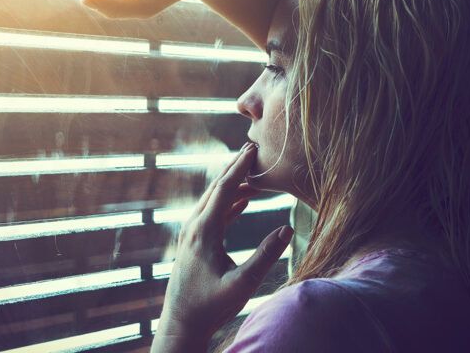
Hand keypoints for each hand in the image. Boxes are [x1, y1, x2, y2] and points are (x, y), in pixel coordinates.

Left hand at [151, 142, 293, 351]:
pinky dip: (228, 202)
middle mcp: (193, 226)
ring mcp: (191, 233)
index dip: (240, 167)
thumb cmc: (211, 305)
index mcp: (203, 231)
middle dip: (235, 167)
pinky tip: (243, 198)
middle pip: (216, 188)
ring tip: (252, 169)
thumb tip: (287, 228)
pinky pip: (212, 213)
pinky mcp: (194, 241)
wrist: (182, 322)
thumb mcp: (242, 283)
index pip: (224, 189)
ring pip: (213, 199)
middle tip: (253, 147)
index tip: (253, 148)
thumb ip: (265, 255)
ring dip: (232, 183)